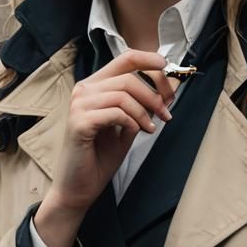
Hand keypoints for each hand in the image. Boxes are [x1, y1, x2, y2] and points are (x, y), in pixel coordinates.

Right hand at [33, 49, 175, 246]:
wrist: (78, 187)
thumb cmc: (100, 157)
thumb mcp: (128, 125)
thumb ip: (142, 105)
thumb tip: (168, 86)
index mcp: (95, 86)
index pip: (125, 59)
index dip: (150, 59)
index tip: (168, 68)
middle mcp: (84, 90)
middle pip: (129, 77)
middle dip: (155, 95)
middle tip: (166, 114)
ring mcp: (79, 105)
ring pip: (124, 94)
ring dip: (145, 112)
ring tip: (151, 128)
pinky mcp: (79, 122)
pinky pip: (116, 113)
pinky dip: (132, 122)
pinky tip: (136, 133)